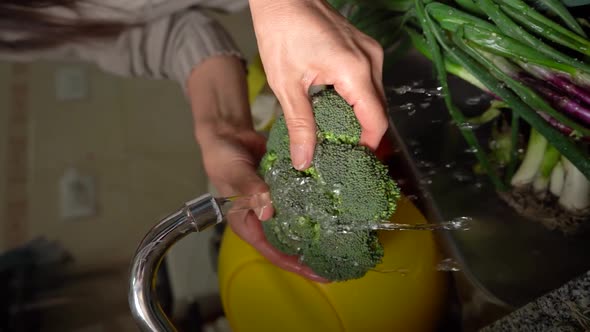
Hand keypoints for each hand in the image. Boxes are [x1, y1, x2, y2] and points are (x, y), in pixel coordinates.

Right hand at [187, 55, 328, 282]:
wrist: (228, 133)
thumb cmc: (222, 157)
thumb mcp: (234, 173)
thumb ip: (251, 189)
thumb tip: (268, 211)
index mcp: (248, 223)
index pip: (272, 251)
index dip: (295, 264)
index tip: (319, 273)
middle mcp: (263, 219)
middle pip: (289, 243)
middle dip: (312, 253)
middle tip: (340, 260)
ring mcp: (276, 204)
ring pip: (298, 224)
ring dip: (318, 231)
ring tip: (344, 238)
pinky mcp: (286, 189)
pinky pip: (302, 201)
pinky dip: (317, 205)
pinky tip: (336, 207)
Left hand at [249, 0, 387, 169]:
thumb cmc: (281, 32)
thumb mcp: (287, 85)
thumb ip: (300, 125)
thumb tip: (304, 160)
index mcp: (355, 71)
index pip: (376, 119)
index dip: (369, 145)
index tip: (354, 161)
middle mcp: (371, 60)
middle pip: (378, 109)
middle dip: (363, 133)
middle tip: (341, 151)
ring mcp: (370, 51)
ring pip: (375, 95)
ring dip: (359, 115)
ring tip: (336, 133)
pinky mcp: (364, 47)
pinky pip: (369, 80)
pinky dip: (357, 97)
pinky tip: (336, 107)